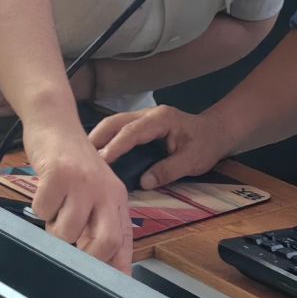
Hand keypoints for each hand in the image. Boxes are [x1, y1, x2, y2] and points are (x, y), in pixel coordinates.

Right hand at [25, 127, 133, 271]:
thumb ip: (99, 224)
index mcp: (116, 199)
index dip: (118, 270)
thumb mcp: (95, 191)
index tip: (112, 291)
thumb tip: (103, 265)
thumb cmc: (73, 164)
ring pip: (67, 231)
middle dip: (84, 255)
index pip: (123, 241)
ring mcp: (83, 183)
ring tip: (56, 208)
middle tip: (69, 246)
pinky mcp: (59, 174)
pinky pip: (44, 210)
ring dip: (54, 227)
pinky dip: (39, 207)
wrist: (56, 124)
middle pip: (104, 243)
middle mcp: (105, 191)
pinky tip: (46, 191)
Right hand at [90, 105, 232, 191]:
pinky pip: (118, 130)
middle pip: (115, 122)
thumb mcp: (193, 160)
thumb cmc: (206, 144)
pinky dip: (105, 140)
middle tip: (80, 158)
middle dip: (97, 138)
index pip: (132, 132)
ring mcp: (143, 118)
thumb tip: (144, 182)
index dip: (115, 146)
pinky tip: (97, 155)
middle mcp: (148, 114)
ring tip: (83, 158)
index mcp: (161, 119)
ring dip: (98, 138)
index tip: (100, 161)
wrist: (216, 132)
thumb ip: (169, 170)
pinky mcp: (141, 125)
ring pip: (113, 124)